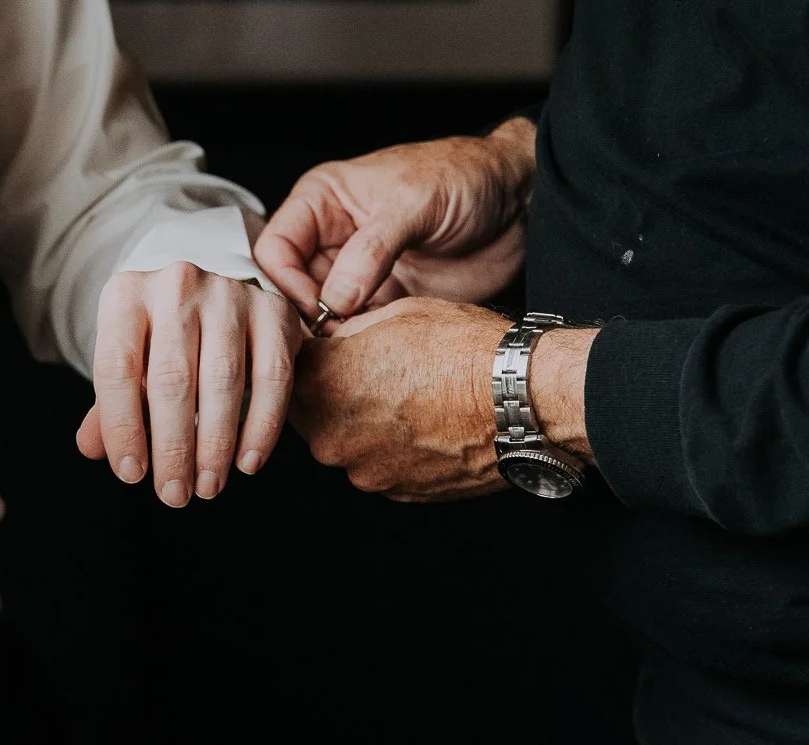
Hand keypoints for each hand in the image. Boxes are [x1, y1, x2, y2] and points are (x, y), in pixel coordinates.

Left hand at [75, 263, 300, 507]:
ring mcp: (229, 293)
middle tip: (175, 495)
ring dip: (215, 444)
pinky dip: (261, 426)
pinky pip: (272, 376)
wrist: (214, 295)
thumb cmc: (161, 340)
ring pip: (223, 379)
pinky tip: (247, 461)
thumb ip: (109, 405)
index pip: (116, 368)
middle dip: (173, 447)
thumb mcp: (129, 361)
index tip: (132, 475)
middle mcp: (177, 284)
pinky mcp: (273, 309)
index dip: (123, 427)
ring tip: (208, 486)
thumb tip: (91, 447)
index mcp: (126, 295)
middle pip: (172, 378)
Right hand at [255, 117, 536, 324]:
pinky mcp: (386, 300)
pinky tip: (374, 350)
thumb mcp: (414, 202)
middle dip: (304, 317)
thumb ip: (371, 249)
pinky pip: (357, 329)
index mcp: (323, 201)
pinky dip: (359, 343)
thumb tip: (333, 299)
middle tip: (328, 340)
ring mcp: (358, 272)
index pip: (275, 248)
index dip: (284, 282)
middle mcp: (332, 239)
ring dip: (332, 335)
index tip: (314, 309)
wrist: (518, 202)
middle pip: (290, 288)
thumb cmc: (463, 177)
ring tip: (353, 347)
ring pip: (320, 315)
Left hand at [292, 297, 593, 502]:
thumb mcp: (396, 314)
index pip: (287, 366)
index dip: (306, 353)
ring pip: (344, 442)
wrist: (521, 401)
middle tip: (366, 371)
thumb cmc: (464, 349)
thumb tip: (334, 340)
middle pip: (307, 411)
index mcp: (322, 382)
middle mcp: (332, 435)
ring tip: (404, 397)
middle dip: (327, 391)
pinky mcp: (397, 493)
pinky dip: (389, 448)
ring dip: (359, 423)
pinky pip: (377, 465)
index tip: (322, 346)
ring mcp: (364, 470)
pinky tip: (421, 423)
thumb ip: (348, 333)